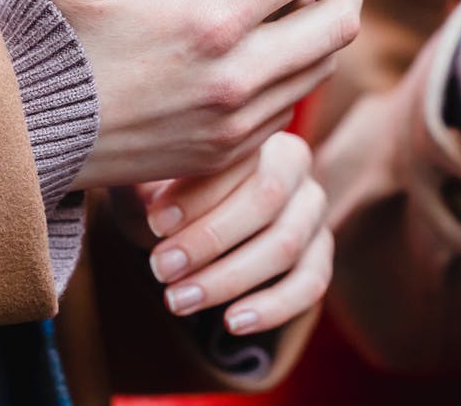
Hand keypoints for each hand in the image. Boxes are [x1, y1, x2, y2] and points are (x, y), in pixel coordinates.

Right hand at [36, 0, 408, 187]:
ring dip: (329, 25)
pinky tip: (271, 44)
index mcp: (212, 21)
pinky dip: (300, 67)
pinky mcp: (228, 153)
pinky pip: (291, 105)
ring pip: (323, 68)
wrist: (19, 134)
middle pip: (340, 23)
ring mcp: (237, 123)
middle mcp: (238, 79)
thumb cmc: (50, 40)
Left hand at [143, 132, 330, 334]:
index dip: (199, 193)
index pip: (241, 159)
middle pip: (268, 199)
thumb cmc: (169, 194)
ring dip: (229, 278)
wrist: (193, 223)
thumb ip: (147, 181)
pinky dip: (273, 307)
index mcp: (260, 138)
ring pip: (286, 245)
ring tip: (178, 300)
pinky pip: (311, 284)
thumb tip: (141, 193)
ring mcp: (314, 214)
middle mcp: (298, 170)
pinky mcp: (319, 256)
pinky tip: (232, 322)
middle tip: (161, 268)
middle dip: (210, 239)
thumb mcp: (151, 181)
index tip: (154, 222)